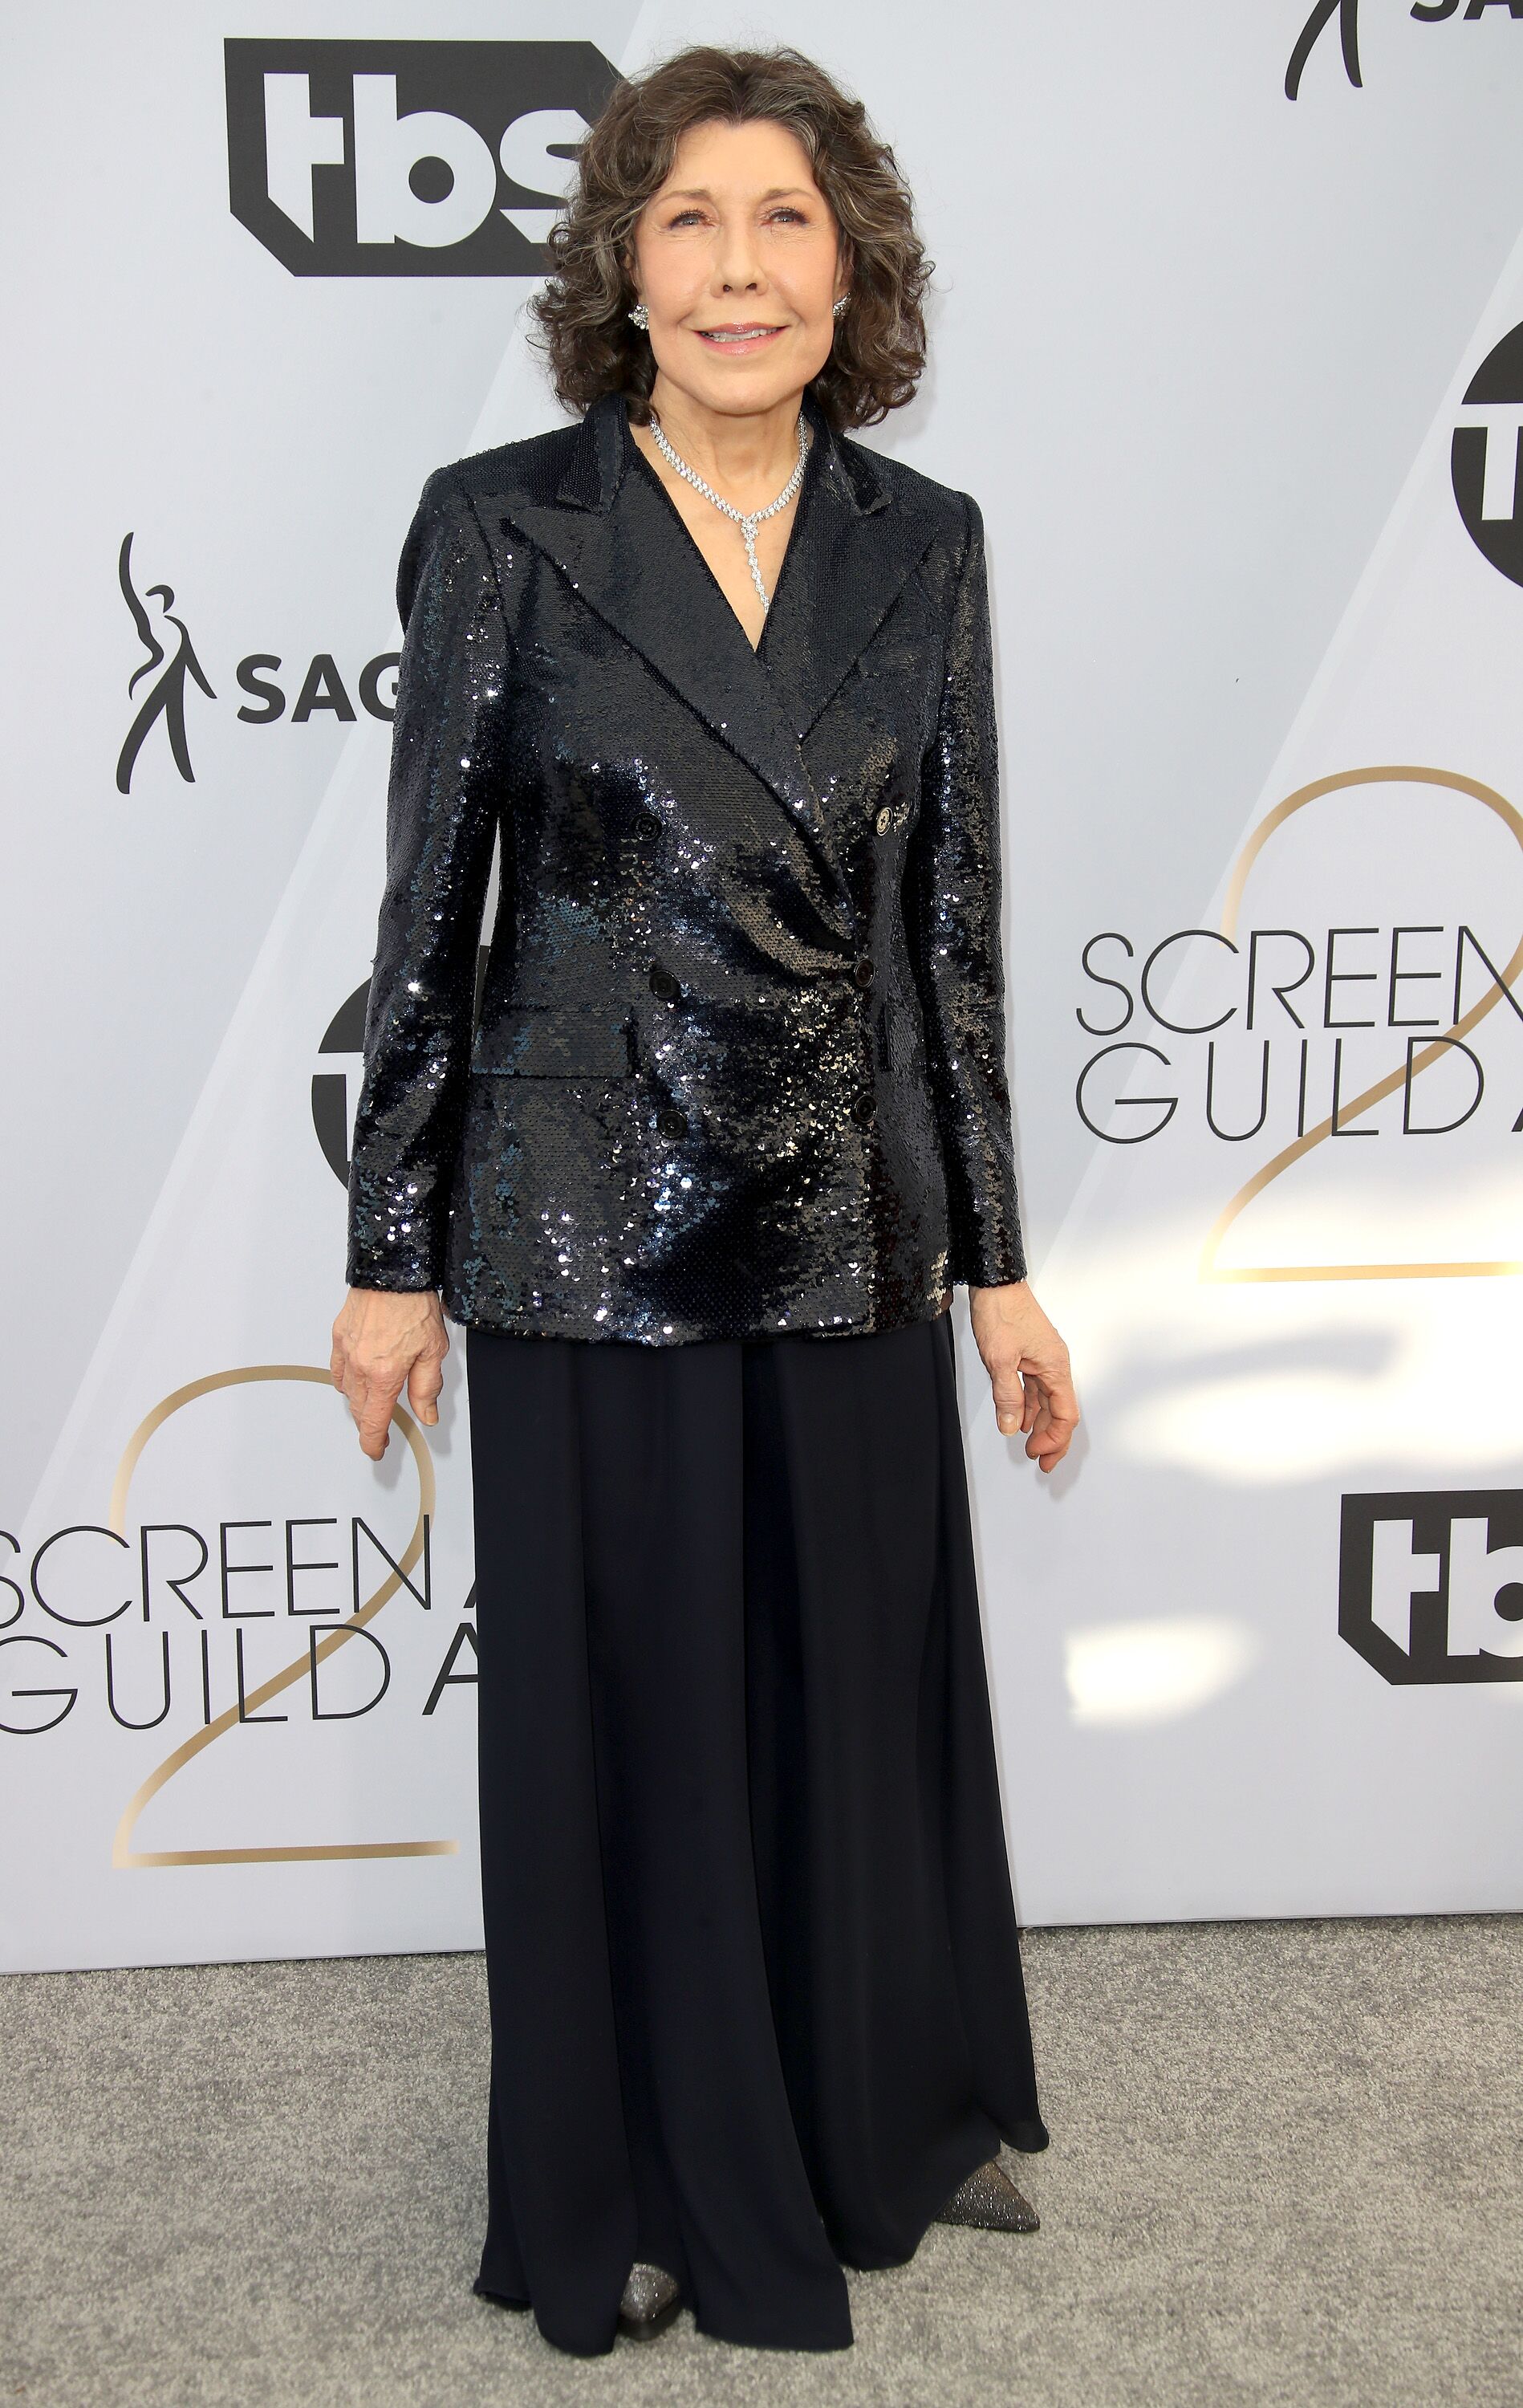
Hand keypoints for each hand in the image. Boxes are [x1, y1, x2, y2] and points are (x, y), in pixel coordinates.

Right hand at [330, 1286, 448, 1461]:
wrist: (394, 1271)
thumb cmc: (415, 1305)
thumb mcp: (433, 1352)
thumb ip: (427, 1388)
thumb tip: (426, 1416)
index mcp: (384, 1375)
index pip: (373, 1422)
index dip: (373, 1443)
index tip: (376, 1451)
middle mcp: (360, 1366)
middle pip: (359, 1410)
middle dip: (369, 1425)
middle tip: (380, 1432)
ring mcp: (346, 1351)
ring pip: (347, 1391)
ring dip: (358, 1404)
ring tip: (371, 1406)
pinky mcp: (339, 1336)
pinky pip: (337, 1369)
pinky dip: (346, 1381)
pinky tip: (355, 1380)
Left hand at [968, 1280, 1078, 1472]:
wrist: (995, 1282)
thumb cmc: (1002, 1312)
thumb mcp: (1000, 1359)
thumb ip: (1008, 1396)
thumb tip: (1011, 1427)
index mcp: (1055, 1367)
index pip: (1065, 1414)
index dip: (1054, 1438)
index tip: (1038, 1454)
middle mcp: (1054, 1365)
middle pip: (1060, 1411)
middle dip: (1052, 1439)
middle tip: (1041, 1463)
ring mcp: (1043, 1360)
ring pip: (1046, 1401)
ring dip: (1039, 1425)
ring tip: (1029, 1446)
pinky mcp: (1030, 1355)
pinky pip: (1035, 1389)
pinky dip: (1029, 1407)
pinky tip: (1020, 1419)